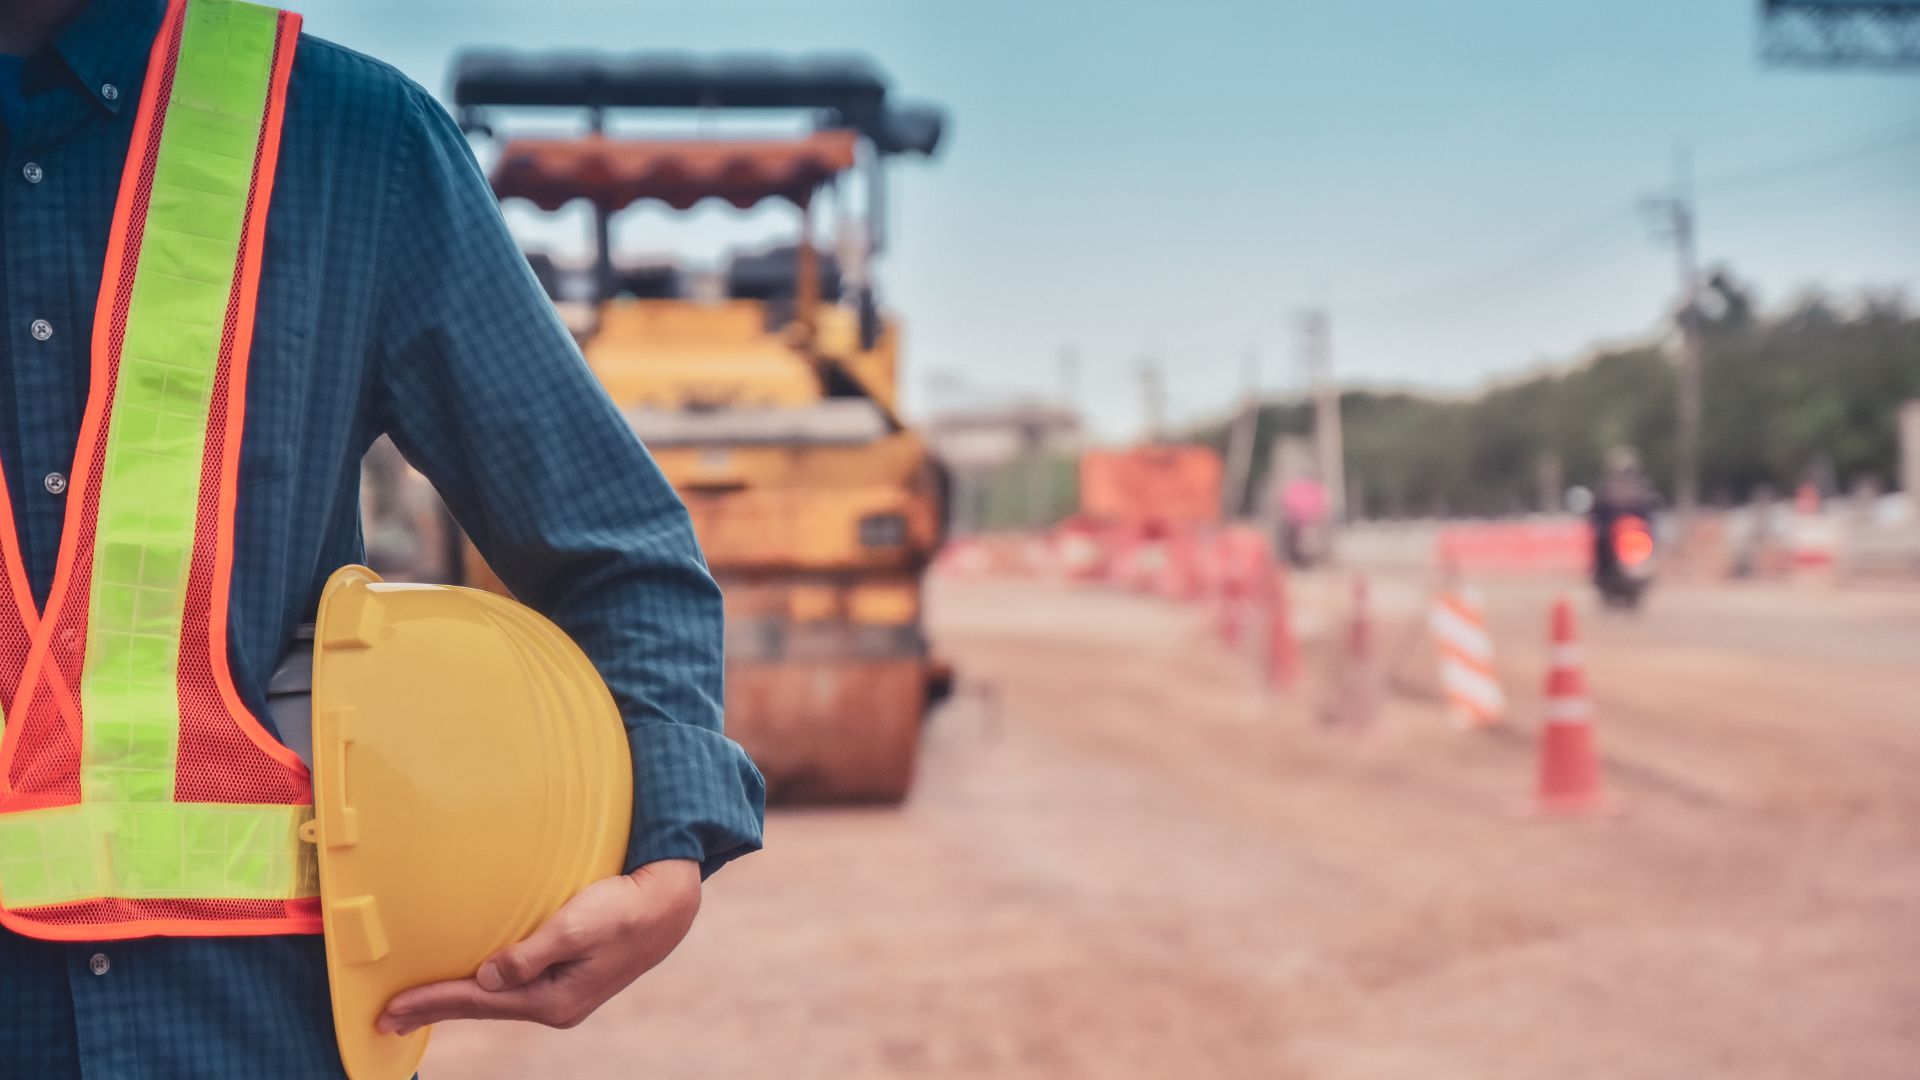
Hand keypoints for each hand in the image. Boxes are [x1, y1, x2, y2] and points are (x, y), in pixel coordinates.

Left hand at [376, 859, 701, 1035]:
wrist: (669, 905)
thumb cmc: (625, 908)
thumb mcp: (576, 926)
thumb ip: (530, 955)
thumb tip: (487, 978)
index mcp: (554, 999)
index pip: (478, 1003)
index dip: (430, 1004)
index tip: (388, 1012)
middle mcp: (555, 1006)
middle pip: (482, 1008)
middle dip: (435, 1009)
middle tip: (387, 1019)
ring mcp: (564, 995)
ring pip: (497, 1000)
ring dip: (458, 1000)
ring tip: (421, 1004)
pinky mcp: (569, 979)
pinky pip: (514, 988)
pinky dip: (485, 989)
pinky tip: (476, 986)